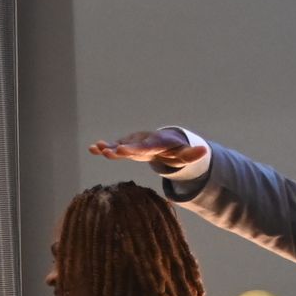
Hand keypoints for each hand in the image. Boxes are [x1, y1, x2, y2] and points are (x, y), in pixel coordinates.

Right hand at [87, 128, 206, 170]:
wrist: (162, 141)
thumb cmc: (174, 150)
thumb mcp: (183, 154)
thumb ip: (192, 154)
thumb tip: (204, 150)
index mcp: (155, 144)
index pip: (145, 148)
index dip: (134, 149)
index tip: (123, 150)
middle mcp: (142, 141)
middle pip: (131, 147)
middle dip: (121, 149)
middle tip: (110, 150)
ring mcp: (133, 143)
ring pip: (120, 145)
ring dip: (108, 147)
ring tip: (95, 148)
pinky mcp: (127, 146)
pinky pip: (115, 147)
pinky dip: (104, 148)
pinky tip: (91, 149)